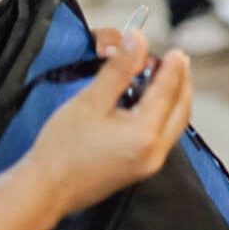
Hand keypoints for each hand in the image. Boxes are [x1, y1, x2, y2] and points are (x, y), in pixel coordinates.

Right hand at [24, 31, 192, 220]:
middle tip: (176, 62)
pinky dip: (164, 115)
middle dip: (181, 83)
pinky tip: (151, 102)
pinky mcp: (142, 169)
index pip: (169, 92)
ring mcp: (151, 164)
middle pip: (181, 109)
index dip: (173, 68)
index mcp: (146, 134)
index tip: (176, 51)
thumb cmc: (62, 147)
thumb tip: (138, 40)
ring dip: (175, 99)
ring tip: (165, 77)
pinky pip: (164, 137)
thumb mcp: (90, 100)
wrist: (46, 189)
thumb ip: (119, 69)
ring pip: (175, 124)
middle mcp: (156, 152)